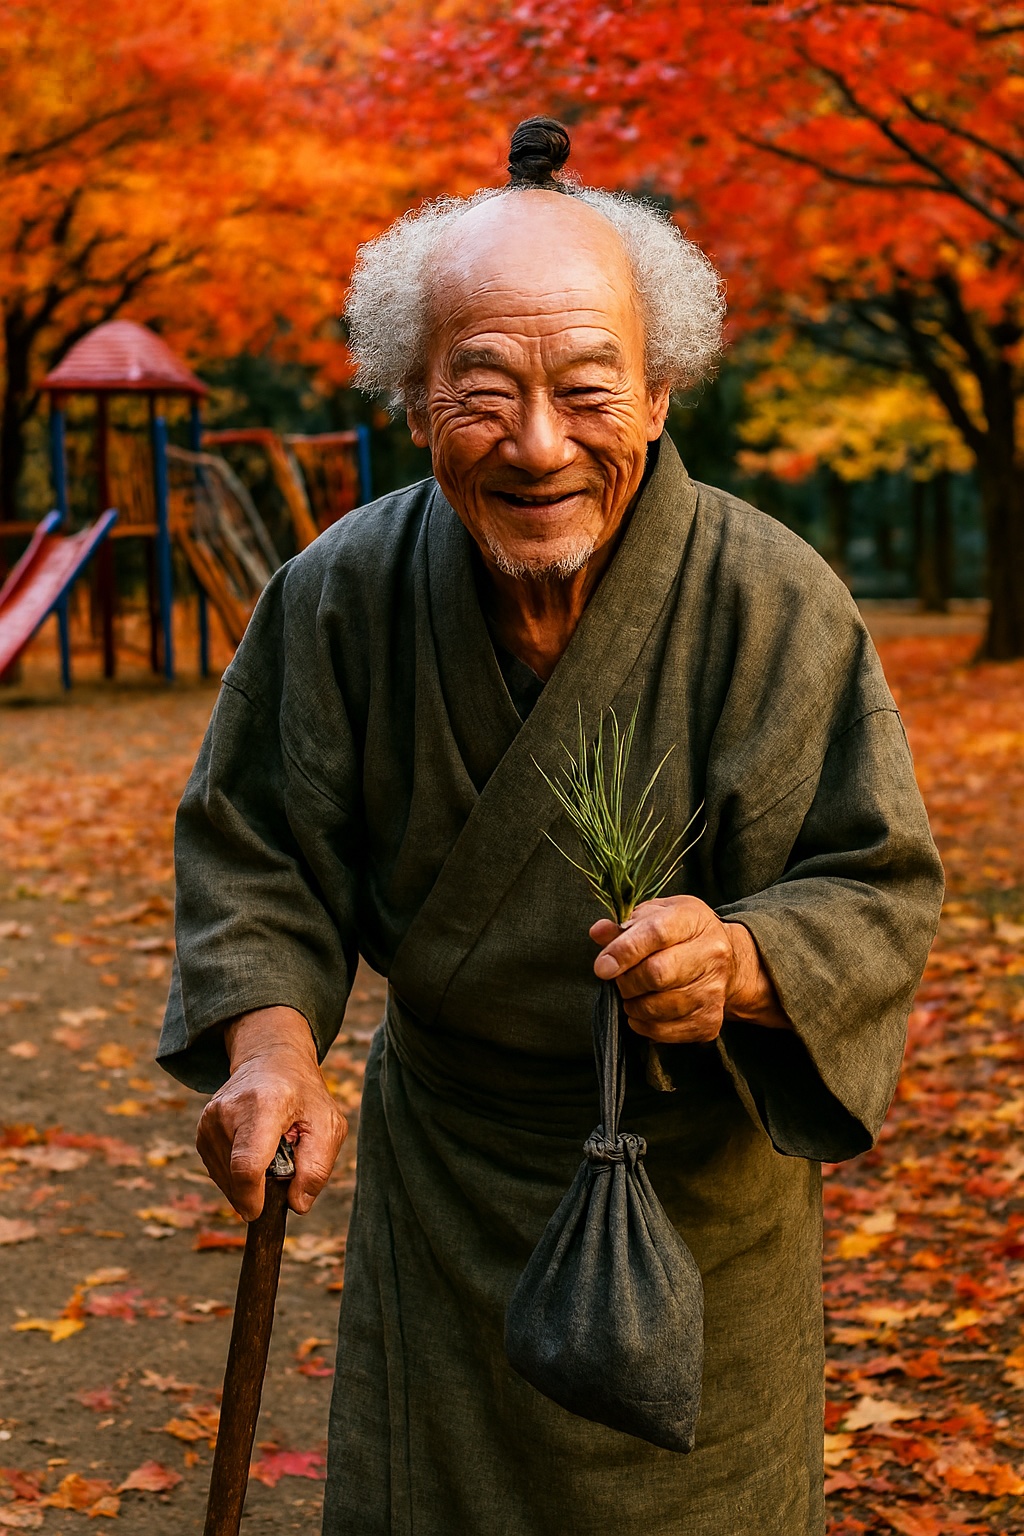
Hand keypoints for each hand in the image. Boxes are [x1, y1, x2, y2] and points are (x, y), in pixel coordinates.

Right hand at [196, 1006, 347, 1221]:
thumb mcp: (329, 1124)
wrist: (271, 1060)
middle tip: (282, 1164)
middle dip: (259, 1188)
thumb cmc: (303, 1094)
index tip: (260, 1211)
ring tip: (269, 1152)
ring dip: (249, 1181)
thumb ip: (318, 1167)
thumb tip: (297, 1204)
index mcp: (265, 1105)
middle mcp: (229, 1110)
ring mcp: (210, 1120)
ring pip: (224, 1178)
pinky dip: (237, 1174)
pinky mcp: (201, 1130)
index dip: (252, 1197)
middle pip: (234, 1176)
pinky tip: (254, 1154)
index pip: (246, 1165)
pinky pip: (218, 1171)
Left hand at [590, 896, 788, 1043]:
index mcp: (692, 920)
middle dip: (627, 982)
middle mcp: (711, 953)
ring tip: (633, 996)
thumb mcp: (655, 915)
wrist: (727, 960)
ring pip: (661, 1007)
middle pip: (658, 974)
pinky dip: (646, 1026)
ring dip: (635, 1006)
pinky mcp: (711, 1019)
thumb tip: (599, 932)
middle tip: (620, 980)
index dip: (624, 951)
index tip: (602, 967)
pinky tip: (643, 1014)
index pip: (656, 933)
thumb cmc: (682, 933)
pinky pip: (668, 1031)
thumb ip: (624, 924)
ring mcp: (714, 989)